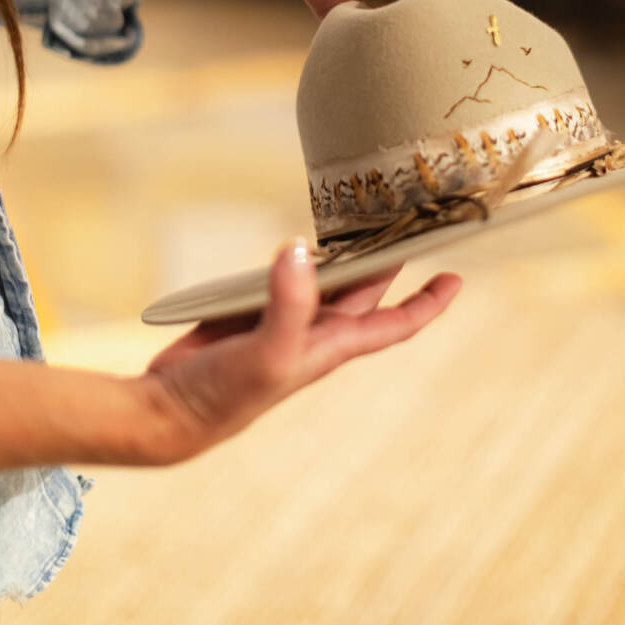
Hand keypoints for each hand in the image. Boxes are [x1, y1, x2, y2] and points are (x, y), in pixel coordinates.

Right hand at [142, 239, 460, 463]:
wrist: (169, 410)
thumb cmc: (225, 395)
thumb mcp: (268, 352)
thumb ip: (289, 303)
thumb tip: (301, 250)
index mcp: (331, 345)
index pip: (394, 322)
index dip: (428, 302)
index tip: (455, 277)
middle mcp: (314, 331)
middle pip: (365, 289)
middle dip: (390, 259)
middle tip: (412, 219)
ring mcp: (282, 319)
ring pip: (325, 278)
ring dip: (343, 252)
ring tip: (362, 214)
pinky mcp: (250, 310)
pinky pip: (284, 275)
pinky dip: (296, 255)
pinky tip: (299, 237)